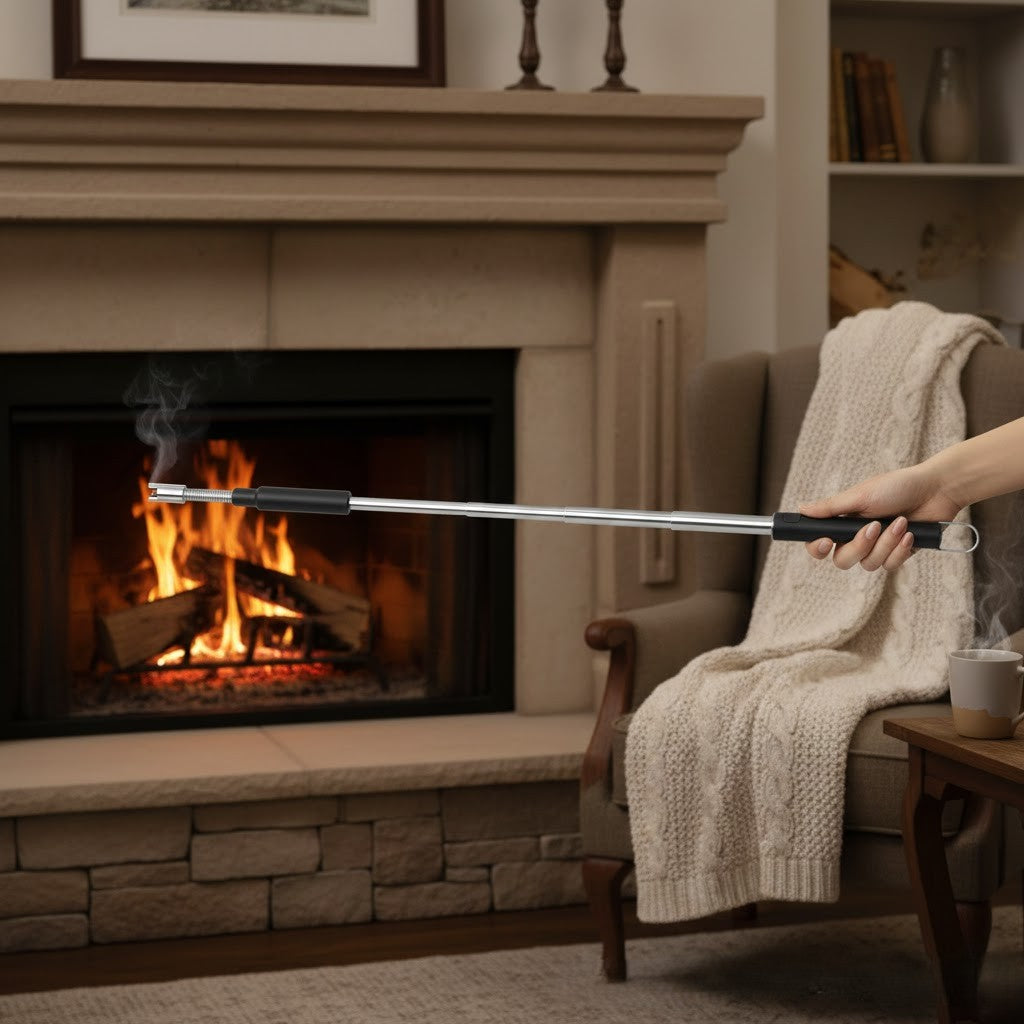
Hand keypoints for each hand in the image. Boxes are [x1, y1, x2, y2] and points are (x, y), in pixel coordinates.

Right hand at [799, 464, 961, 570]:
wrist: (936, 490)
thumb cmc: (898, 486)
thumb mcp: (861, 495)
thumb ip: (831, 508)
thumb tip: (801, 509)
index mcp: (843, 521)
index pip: (819, 543)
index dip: (817, 548)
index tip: (827, 542)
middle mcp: (857, 537)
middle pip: (842, 560)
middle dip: (860, 546)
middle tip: (874, 527)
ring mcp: (877, 548)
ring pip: (868, 564)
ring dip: (886, 544)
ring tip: (900, 523)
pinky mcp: (897, 554)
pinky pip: (890, 565)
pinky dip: (900, 549)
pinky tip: (910, 533)